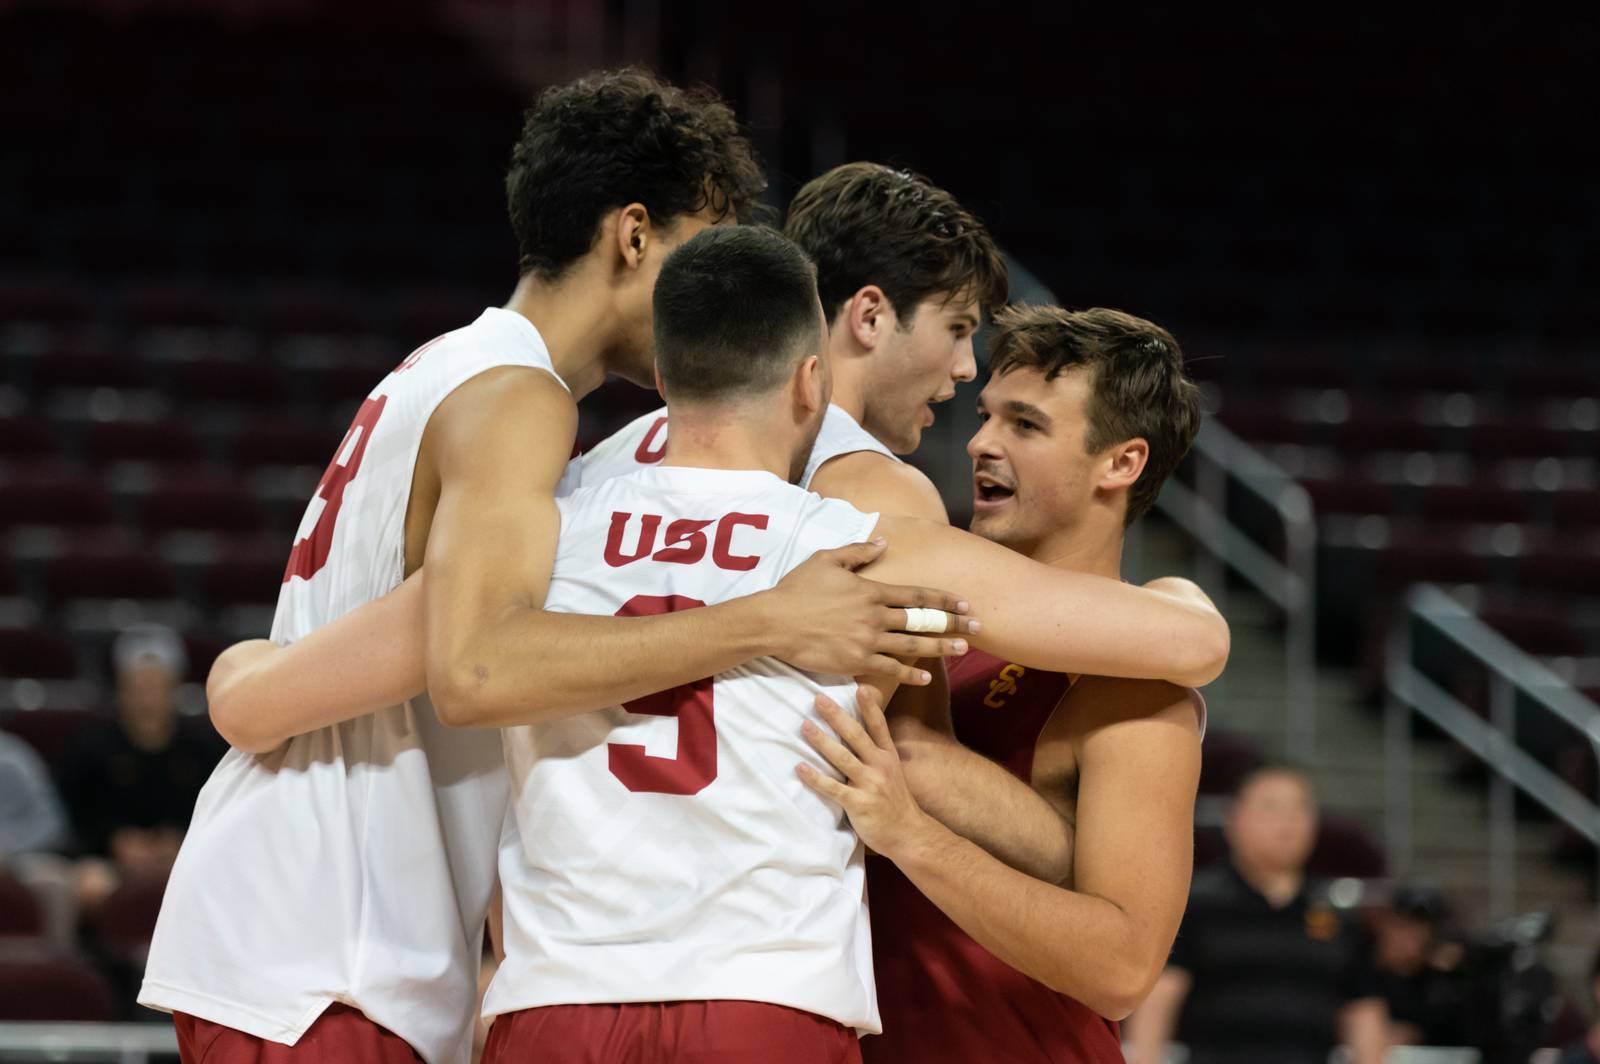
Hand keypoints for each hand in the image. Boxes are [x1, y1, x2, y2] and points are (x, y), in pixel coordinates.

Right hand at [765, 538, 978, 686]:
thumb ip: (858, 551)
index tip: (965, 604)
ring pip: (913, 645)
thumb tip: (884, 543)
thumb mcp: (827, 560)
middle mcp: (876, 616)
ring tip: (963, 650)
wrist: (774, 621)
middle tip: (979, 628)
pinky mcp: (856, 661)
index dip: (944, 600)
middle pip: (923, 621)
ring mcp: (868, 641)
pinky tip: (926, 676)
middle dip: (953, 624)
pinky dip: (910, 673)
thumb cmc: (798, 588)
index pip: (917, 595)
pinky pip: (890, 668)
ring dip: (941, 648)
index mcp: (872, 590)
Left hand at [796, 687, 937, 860]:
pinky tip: (800, 768)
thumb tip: (858, 736)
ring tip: (805, 726)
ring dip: (822, 741)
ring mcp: (870, 784)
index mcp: (888, 757)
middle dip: (836, 716)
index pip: (878, 726)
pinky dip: (816, 778)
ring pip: (842, 757)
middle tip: (818, 699)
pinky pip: (833, 788)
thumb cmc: (895, 803)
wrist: (909, 834)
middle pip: (856, 735)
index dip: (870, 707)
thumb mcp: (893, 773)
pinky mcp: (859, 803)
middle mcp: (880, 766)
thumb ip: (876, 755)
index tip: (860, 687)